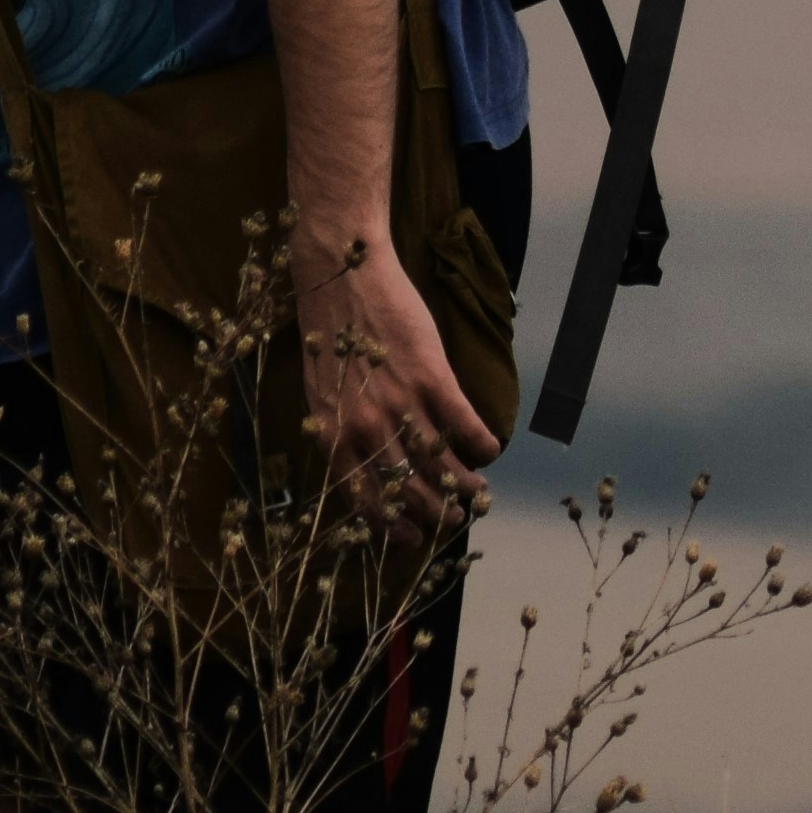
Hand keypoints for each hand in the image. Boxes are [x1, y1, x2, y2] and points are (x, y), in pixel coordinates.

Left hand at [295, 229, 499, 530]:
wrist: (341, 273)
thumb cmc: (328, 331)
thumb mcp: (321, 392)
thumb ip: (339, 431)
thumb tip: (362, 466)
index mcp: (334, 435)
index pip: (364, 498)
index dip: (391, 526)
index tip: (411, 540)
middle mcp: (366, 428)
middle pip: (408, 489)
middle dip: (435, 513)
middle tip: (452, 520)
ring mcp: (399, 403)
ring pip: (441, 463)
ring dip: (465, 486)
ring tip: (478, 494)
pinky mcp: (430, 375)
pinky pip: (464, 424)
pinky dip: (482, 443)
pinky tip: (490, 450)